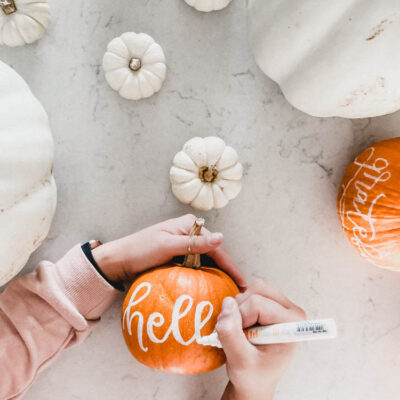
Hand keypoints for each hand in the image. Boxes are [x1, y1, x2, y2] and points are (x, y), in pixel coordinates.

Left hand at [92, 214, 246, 287]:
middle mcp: (189, 234)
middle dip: (226, 271)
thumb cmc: (139, 250)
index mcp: (189, 225)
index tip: (242, 283)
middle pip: (213, 254)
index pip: (215, 246)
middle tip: (238, 292)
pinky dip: (203, 278)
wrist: (118, 261)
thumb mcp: (166, 245)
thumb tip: (221, 237)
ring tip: (228, 293)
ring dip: (216, 276)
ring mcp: (183, 246)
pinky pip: (195, 268)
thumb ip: (193, 243)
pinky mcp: (178, 258)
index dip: (230, 265)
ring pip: (206, 262)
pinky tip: (211, 289)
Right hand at [216, 280, 305, 399]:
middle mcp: (290, 310)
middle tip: (239, 334)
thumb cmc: (253, 375)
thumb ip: (231, 334)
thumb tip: (227, 303)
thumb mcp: (240, 361)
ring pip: (252, 288)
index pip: (257, 304)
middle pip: (256, 290)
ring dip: (238, 308)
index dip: (242, 319)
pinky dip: (239, 307)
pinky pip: (248, 292)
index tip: (243, 339)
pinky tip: (242, 325)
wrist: (255, 381)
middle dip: (240, 310)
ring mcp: (280, 304)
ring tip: (241, 332)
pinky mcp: (269, 302)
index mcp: (292, 324)